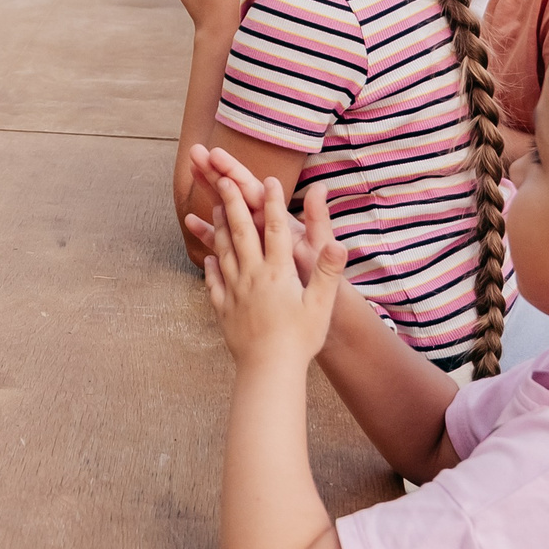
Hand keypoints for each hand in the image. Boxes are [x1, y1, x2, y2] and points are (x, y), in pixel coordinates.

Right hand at [186, 144, 340, 285]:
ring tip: (191, 173)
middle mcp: (266, 226)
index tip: (215, 154)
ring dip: (210, 193)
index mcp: (279, 221)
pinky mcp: (249, 260)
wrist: (323, 311)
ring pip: (227, 213)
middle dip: (217, 172)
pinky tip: (192, 223)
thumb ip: (317, 219)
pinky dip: (209, 231)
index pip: (253, 190)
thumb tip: (320, 188)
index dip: (234, 171)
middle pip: (237, 194)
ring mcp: (257, 242)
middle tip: (195, 153)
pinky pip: (223, 243)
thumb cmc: (325, 280)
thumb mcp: (319, 249)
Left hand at [202, 172, 341, 369]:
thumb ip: (326, 271)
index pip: (276, 229)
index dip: (273, 203)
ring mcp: (235, 291)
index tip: (270, 180)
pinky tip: (209, 257)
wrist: (269, 370)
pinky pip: (214, 281)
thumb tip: (338, 242)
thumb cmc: (300, 339)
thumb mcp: (320, 305)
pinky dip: (211, 265)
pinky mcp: (224, 308)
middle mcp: (253, 275)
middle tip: (224, 178)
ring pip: (224, 251)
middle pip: (241, 231)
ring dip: (219, 226)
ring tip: (214, 207)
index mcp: (278, 272)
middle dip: (233, 202)